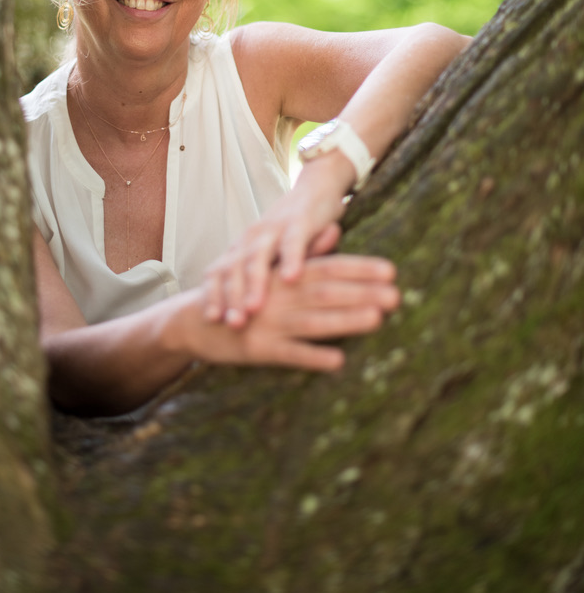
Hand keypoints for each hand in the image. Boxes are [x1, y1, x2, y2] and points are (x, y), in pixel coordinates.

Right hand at [187, 254, 398, 371]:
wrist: (195, 321)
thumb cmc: (242, 294)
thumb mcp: (271, 270)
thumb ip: (305, 253)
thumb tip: (335, 230)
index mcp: (285, 274)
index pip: (329, 267)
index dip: (360, 268)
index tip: (391, 271)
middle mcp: (279, 294)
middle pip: (326, 291)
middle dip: (362, 293)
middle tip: (396, 295)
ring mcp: (269, 322)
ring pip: (312, 320)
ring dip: (345, 320)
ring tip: (377, 320)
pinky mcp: (257, 348)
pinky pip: (289, 353)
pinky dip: (312, 357)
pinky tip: (338, 361)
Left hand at [203, 150, 355, 326]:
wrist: (317, 187)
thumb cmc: (292, 230)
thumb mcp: (272, 256)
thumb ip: (261, 279)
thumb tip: (247, 316)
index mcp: (242, 247)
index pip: (218, 272)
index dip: (213, 295)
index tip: (212, 320)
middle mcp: (252, 238)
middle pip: (234, 269)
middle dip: (231, 298)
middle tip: (232, 324)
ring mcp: (274, 229)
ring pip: (258, 257)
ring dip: (255, 284)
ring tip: (254, 309)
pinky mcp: (299, 222)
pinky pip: (293, 242)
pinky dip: (291, 260)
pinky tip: (291, 279)